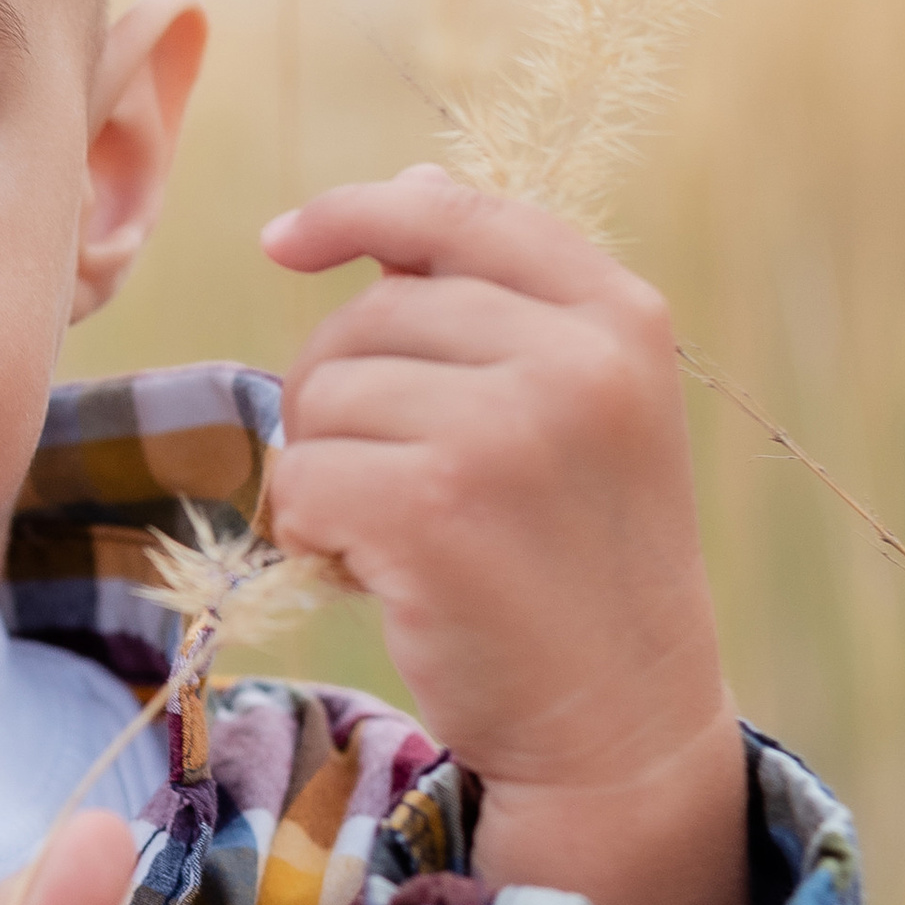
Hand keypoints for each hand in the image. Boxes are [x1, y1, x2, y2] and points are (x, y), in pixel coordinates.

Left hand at [262, 166, 745, 904]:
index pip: (457, 215)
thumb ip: (495, 299)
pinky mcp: (435, 508)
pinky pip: (301, 478)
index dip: (356, 216)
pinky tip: (374, 576)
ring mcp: (508, 430)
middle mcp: (576, 358)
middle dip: (345, 399)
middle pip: (366, 316)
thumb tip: (408, 182)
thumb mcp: (578, 407)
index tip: (284, 243)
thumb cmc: (580, 559)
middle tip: (400, 484)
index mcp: (618, 315)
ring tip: (400, 537)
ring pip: (322, 397)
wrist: (620, 722)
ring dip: (327, 473)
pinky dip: (310, 533)